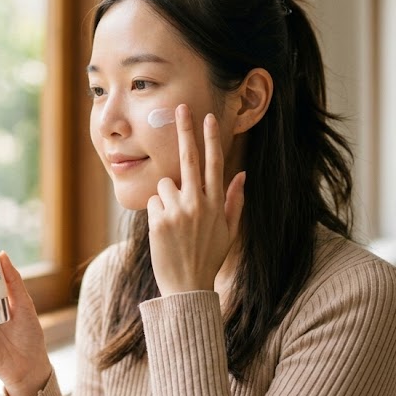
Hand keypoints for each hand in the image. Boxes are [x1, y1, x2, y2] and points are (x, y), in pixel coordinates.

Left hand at [147, 103, 246, 294]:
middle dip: (186, 130)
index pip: (215, 164)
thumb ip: (235, 201)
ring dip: (166, 198)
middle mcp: (198, 204)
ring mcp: (178, 211)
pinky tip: (164, 233)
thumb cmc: (208, 258)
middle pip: (189, 158)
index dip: (211, 139)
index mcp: (217, 204)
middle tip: (180, 108)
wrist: (187, 288)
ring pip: (165, 185)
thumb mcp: (229, 232)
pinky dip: (156, 213)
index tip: (208, 118)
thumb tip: (242, 174)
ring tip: (174, 224)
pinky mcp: (159, 221)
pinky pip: (153, 202)